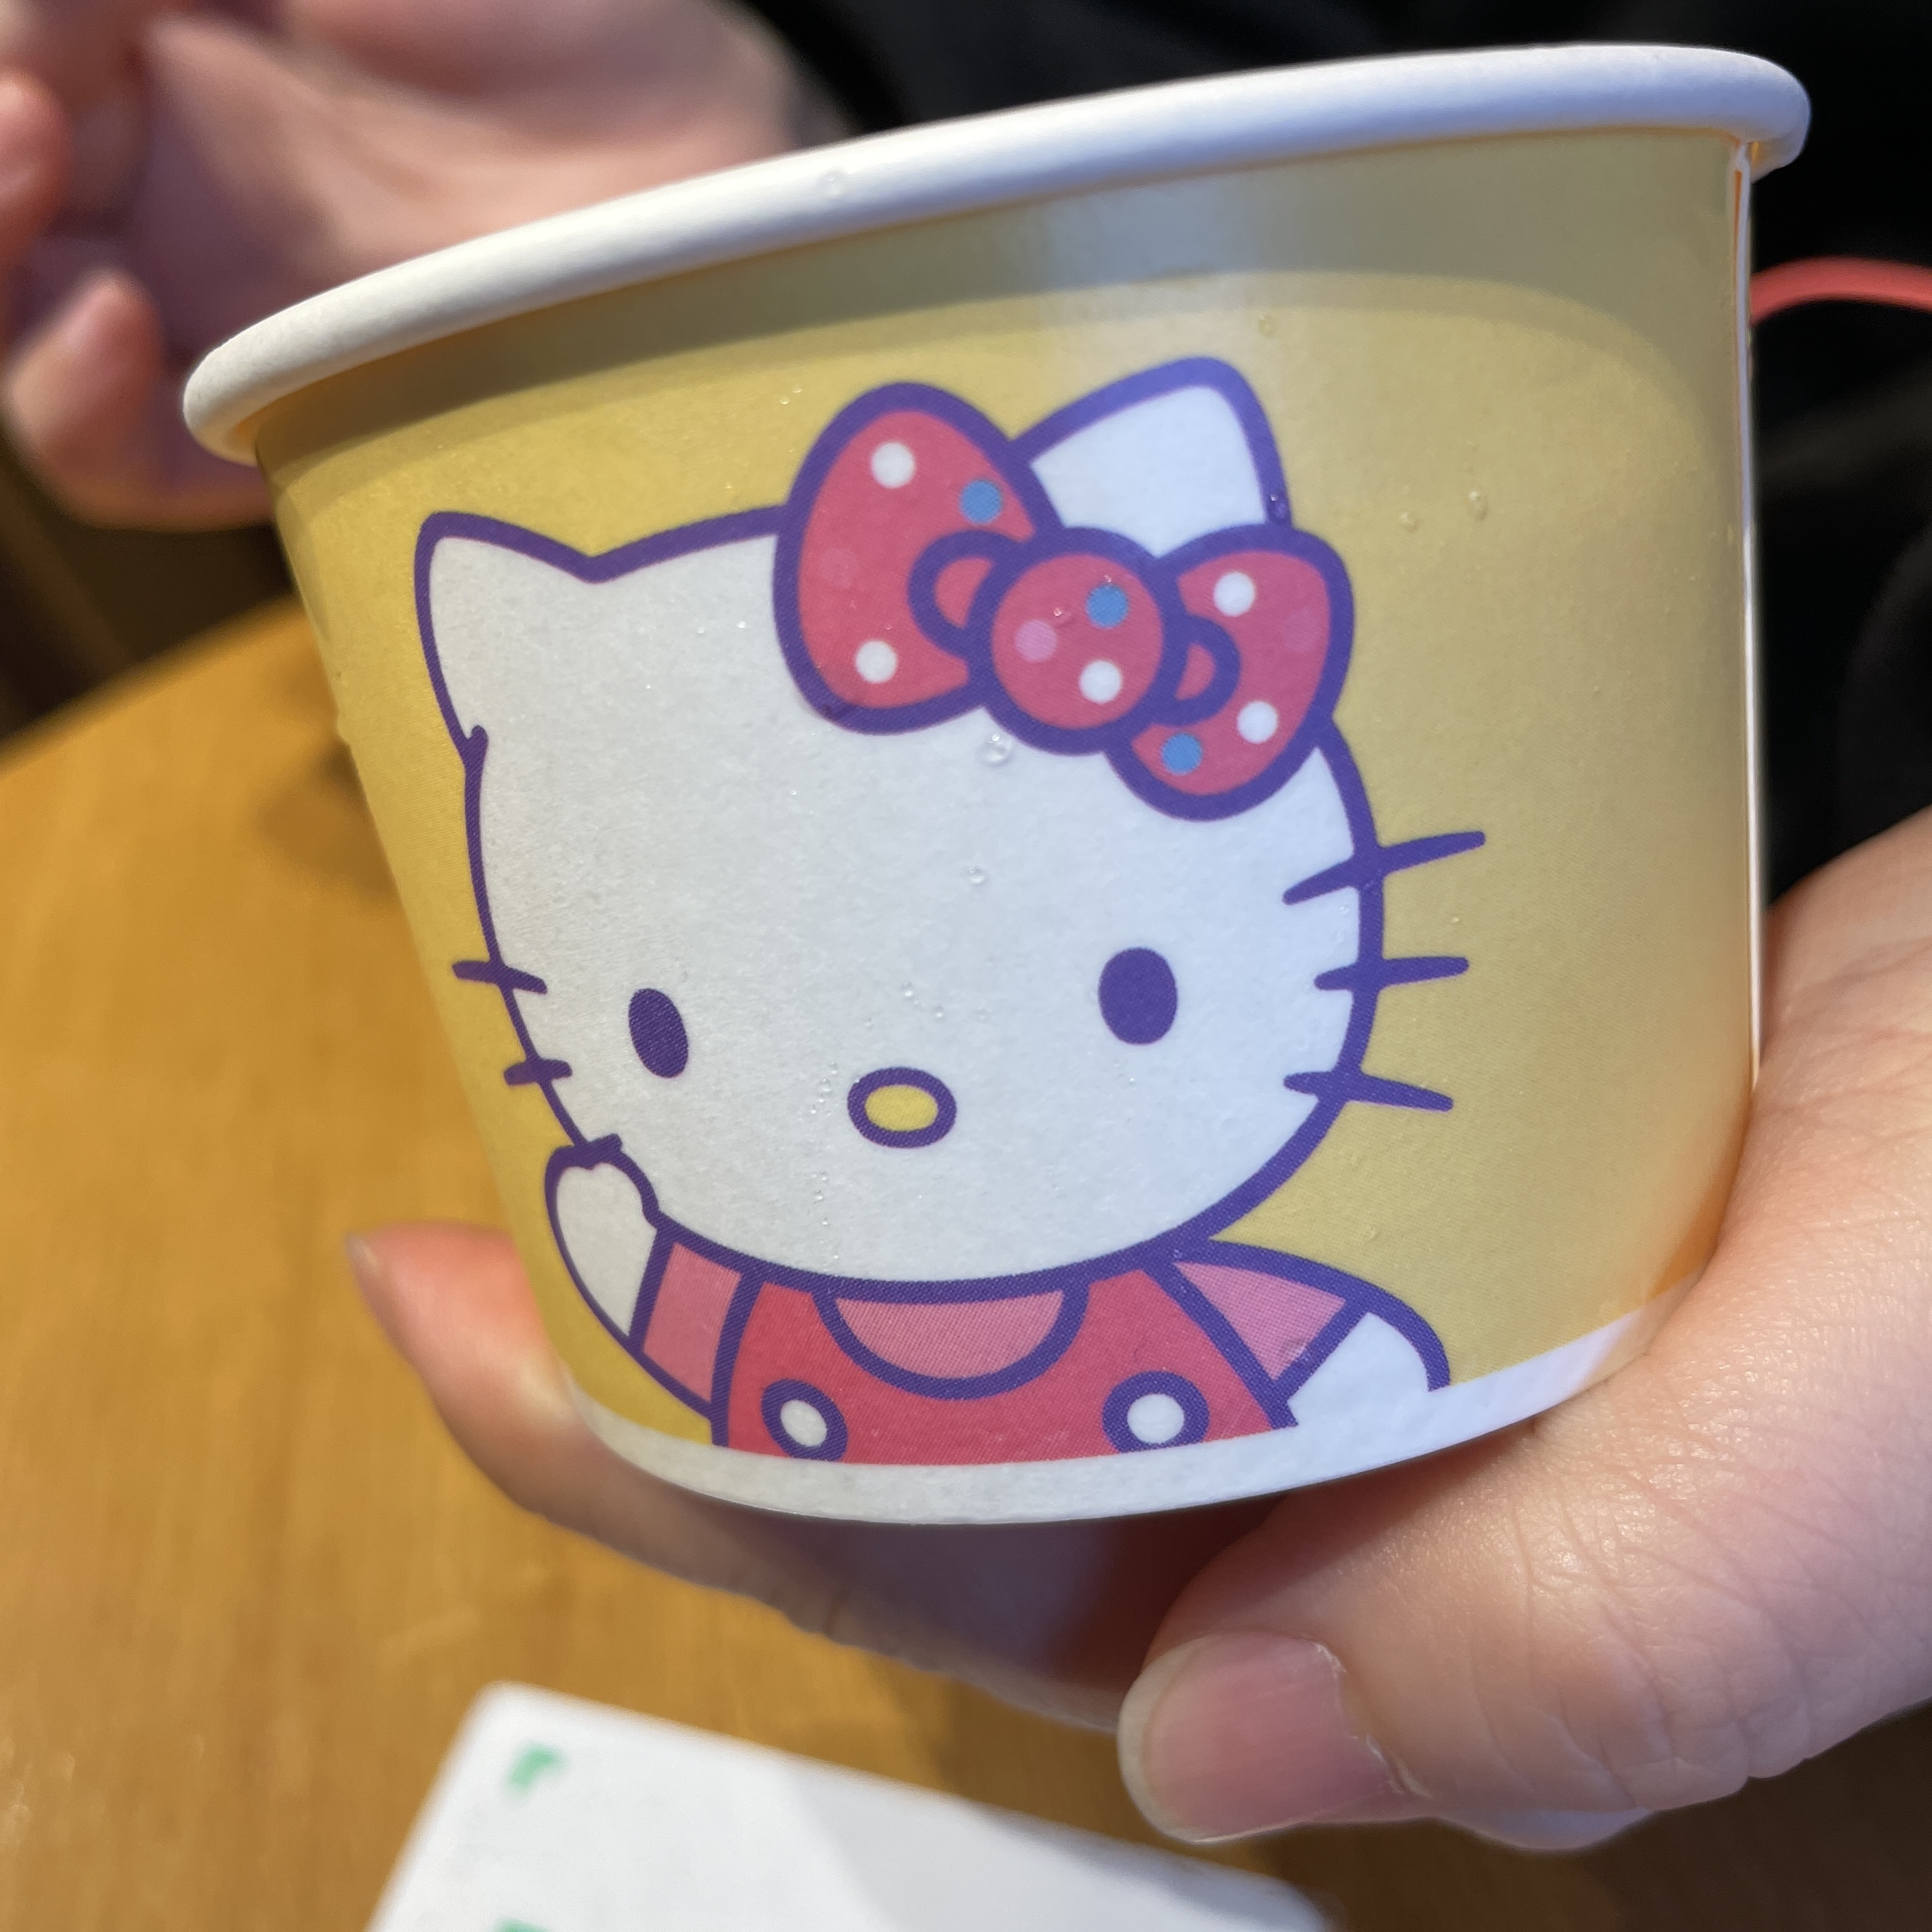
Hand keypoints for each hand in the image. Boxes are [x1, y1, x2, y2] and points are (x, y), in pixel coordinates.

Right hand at [0, 0, 829, 527]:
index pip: (23, 68)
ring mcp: (231, 308)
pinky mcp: (298, 419)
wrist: (710, 171)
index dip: (10, 51)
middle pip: (12, 217)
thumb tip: (45, 22)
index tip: (49, 58)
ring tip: (42, 189)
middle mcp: (183, 181)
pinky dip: (82, 413)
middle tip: (27, 128)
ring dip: (3, 284)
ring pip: (31, 333)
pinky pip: (136, 461)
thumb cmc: (564, 23)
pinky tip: (124, 338)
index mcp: (178, 46)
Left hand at [350, 803, 1931, 1847]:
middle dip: (701, 1258)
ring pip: (1047, 1220)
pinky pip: (1149, 1075)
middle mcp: (1353, 1440)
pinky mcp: (1405, 1107)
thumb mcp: (1872, 1409)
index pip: (962, 1572)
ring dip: (851, 1102)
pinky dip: (1015, 992)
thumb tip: (1218, 1746)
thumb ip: (1618, 1624)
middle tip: (521, 1049)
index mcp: (1400, 1582)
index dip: (684, 1473)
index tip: (447, 1300)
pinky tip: (910, 864)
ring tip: (660, 938)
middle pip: (951, 1381)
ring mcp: (1369, 1260)